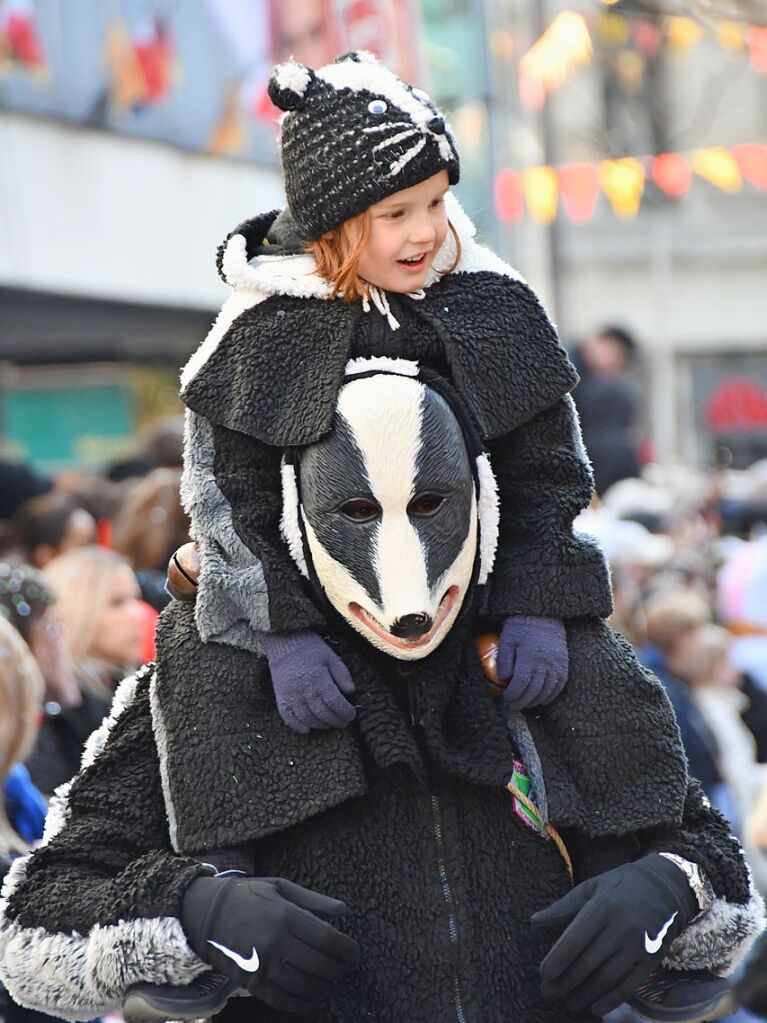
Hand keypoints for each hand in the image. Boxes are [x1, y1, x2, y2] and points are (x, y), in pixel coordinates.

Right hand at [181, 874, 359, 1014]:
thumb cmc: (249, 896)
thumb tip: (345, 911)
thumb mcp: (282, 887)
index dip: (347, 951)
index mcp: (287, 915)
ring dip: (323, 988)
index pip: (328, 940)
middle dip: (339, 969)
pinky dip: (302, 1003)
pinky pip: (282, 999)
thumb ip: (315, 901)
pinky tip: (312, 999)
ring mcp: (262, 964)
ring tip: (331, 983)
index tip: (355, 954)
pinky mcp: (251, 981)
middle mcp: (276, 941)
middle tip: (345, 968)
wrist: (206, 913)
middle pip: (320, 965)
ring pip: (304, 985)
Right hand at [264, 630, 355, 733]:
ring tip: (329, 724)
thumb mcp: (330, 656)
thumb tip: (351, 691)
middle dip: (336, 721)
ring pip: (307, 718)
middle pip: (323, 714)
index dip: (345, 712)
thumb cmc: (310, 647)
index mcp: (319, 679)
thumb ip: (342, 674)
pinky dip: (297, 726)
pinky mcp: (280, 698)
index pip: (335, 703)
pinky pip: (288, 717)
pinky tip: (307, 730)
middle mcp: (304, 690)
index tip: (352, 715)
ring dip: (320, 725)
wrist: (283, 640)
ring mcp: (291, 696)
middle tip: (344, 722)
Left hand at [497, 615, 567, 710]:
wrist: (544, 614)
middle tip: (513, 706)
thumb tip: (502, 680)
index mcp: (528, 657)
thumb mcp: (507, 639)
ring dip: (535, 701)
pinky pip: (559, 686)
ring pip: (546, 691)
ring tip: (525, 704)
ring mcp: (557, 665)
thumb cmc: (521, 626)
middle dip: (521, 702)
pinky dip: (550, 696)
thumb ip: (504, 660)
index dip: (512, 695)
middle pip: (533, 691)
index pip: (520, 684)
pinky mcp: (564, 665)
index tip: (505, 698)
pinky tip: (541, 699)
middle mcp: (545, 663)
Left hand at [531, 855, 698, 1016]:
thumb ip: (563, 907)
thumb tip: (534, 922)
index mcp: (604, 905)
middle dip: (565, 981)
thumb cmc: (620, 886)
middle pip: (589, 962)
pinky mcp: (652, 958)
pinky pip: (629, 984)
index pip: (576, 938)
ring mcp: (640, 944)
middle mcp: (623, 925)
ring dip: (584, 994)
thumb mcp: (592, 887)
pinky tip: (595, 1008)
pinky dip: (611, 1000)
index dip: (558, 959)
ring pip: (607, 977)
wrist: (665, 888)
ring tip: (567, 1002)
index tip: (544, 973)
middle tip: (548, 992)